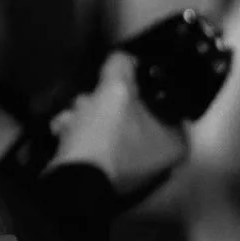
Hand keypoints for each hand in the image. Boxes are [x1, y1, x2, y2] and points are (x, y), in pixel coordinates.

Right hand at [51, 52, 191, 199]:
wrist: (70, 182)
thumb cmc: (104, 137)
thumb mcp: (114, 90)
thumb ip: (122, 65)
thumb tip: (123, 57)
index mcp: (175, 141)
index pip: (162, 97)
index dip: (137, 82)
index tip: (116, 78)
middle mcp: (160, 157)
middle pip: (133, 110)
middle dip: (103, 100)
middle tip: (89, 100)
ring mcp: (133, 168)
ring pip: (110, 123)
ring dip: (86, 114)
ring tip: (72, 117)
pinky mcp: (108, 173)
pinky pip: (98, 141)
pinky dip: (80, 133)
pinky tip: (64, 129)